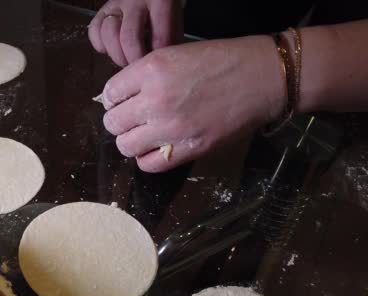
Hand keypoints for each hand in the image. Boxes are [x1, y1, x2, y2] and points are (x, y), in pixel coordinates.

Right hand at [88, 0, 181, 66]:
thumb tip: (160, 70)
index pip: (158, 38)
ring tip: (124, 62)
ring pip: (108, 33)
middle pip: (129, 38)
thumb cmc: (164, 13)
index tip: (155, 71)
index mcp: (160, 2)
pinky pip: (94, 30)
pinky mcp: (102, 11)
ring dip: (116, 54)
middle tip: (138, 70)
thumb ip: (169, 42)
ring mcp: (116, 5)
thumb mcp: (174, 23)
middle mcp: (135, 1)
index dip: (156, 60)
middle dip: (132, 60)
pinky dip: (100, 45)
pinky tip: (111, 50)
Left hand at [101, 36, 285, 172]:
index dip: (114, 98)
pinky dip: (148, 158)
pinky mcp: (189, 150)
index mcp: (151, 70)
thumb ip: (144, 75)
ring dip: (131, 140)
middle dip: (119, 121)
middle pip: (113, 123)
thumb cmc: (221, 61)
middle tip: (133, 118)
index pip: (109, 93)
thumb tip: (121, 96)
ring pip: (125, 146)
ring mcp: (172, 128)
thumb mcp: (175, 54)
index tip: (124, 100)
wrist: (263, 77)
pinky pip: (148, 164)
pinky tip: (157, 147)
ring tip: (145, 133)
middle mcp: (156, 100)